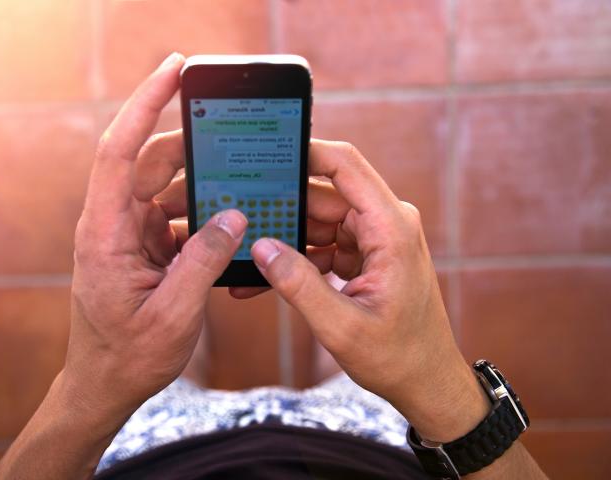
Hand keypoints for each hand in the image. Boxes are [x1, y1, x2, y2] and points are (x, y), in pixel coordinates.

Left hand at [63, 52, 246, 424]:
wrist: (107, 383)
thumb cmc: (128, 355)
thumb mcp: (173, 315)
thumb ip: (203, 261)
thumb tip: (234, 216)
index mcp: (105, 234)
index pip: (120, 151)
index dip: (145, 105)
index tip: (174, 71)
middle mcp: (113, 224)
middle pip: (152, 162)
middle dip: (194, 149)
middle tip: (236, 142)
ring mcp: (129, 233)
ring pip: (167, 187)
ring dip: (204, 187)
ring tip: (241, 192)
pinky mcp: (144, 245)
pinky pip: (176, 214)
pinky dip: (204, 215)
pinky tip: (229, 227)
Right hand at [249, 140, 489, 441]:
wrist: (426, 380)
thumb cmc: (397, 356)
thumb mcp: (342, 326)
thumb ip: (299, 285)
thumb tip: (262, 247)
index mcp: (390, 228)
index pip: (344, 166)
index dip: (305, 151)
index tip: (264, 153)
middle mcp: (386, 223)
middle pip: (323, 194)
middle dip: (281, 205)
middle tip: (238, 216)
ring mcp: (375, 238)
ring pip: (318, 220)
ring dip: (284, 238)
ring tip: (246, 256)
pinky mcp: (365, 254)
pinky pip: (323, 244)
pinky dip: (297, 259)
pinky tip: (265, 277)